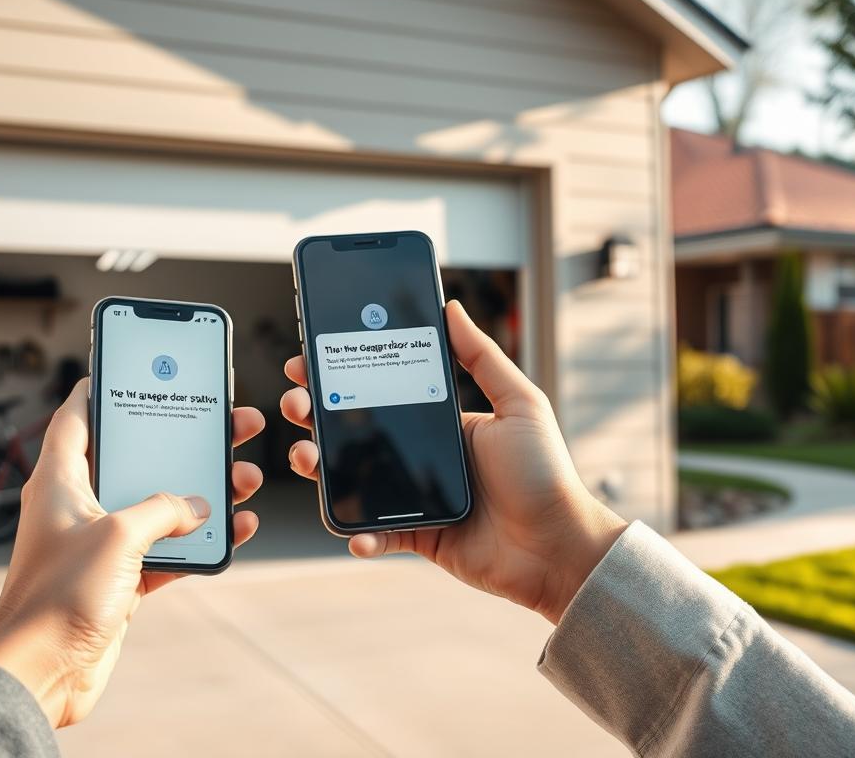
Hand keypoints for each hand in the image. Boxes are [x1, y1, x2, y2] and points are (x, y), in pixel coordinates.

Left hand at [0, 379, 264, 727]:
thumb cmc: (57, 599)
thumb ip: (162, 510)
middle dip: (183, 440)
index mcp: (61, 481)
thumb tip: (197, 504)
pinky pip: (168, 550)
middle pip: (137, 458)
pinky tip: (234, 528)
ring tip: (244, 475)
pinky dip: (200, 541)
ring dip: (203, 492)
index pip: (77, 416)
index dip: (101, 387)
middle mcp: (79, 507)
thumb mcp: (118, 536)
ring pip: (160, 504)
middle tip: (227, 419)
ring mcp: (101, 545)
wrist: (42, 675)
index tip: (132, 367)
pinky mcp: (120, 581)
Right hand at [281, 301, 626, 624]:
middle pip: (357, 432)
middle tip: (295, 404)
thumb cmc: (546, 473)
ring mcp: (416, 497)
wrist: (558, 547)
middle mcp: (423, 455)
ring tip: (306, 457)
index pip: (383, 390)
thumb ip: (482, 356)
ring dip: (321, 468)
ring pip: (353, 479)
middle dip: (316, 416)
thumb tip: (451, 307)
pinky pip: (375, 532)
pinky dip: (357, 532)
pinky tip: (353, 528)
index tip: (309, 359)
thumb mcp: (519, 403)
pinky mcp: (417, 536)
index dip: (344, 374)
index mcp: (443, 420)